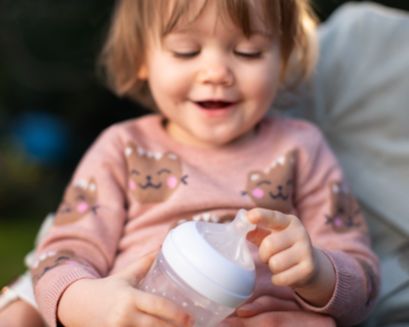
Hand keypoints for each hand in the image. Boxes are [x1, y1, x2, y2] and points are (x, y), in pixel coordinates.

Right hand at [58, 252, 192, 326]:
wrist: (78, 305)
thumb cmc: (109, 289)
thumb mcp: (126, 275)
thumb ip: (145, 262)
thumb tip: (163, 244)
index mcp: (130, 297)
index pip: (157, 306)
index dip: (176, 314)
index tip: (189, 316)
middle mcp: (124, 316)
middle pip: (156, 326)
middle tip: (190, 325)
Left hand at [246, 208, 334, 305]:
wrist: (309, 264)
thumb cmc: (283, 247)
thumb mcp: (271, 235)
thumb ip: (256, 231)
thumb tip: (239, 226)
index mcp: (288, 221)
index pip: (272, 217)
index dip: (260, 216)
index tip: (249, 217)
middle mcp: (300, 233)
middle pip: (269, 245)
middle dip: (263, 254)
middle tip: (268, 256)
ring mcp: (306, 250)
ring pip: (275, 263)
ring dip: (272, 267)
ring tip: (278, 264)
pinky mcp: (308, 268)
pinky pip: (281, 278)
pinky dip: (277, 279)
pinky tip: (284, 274)